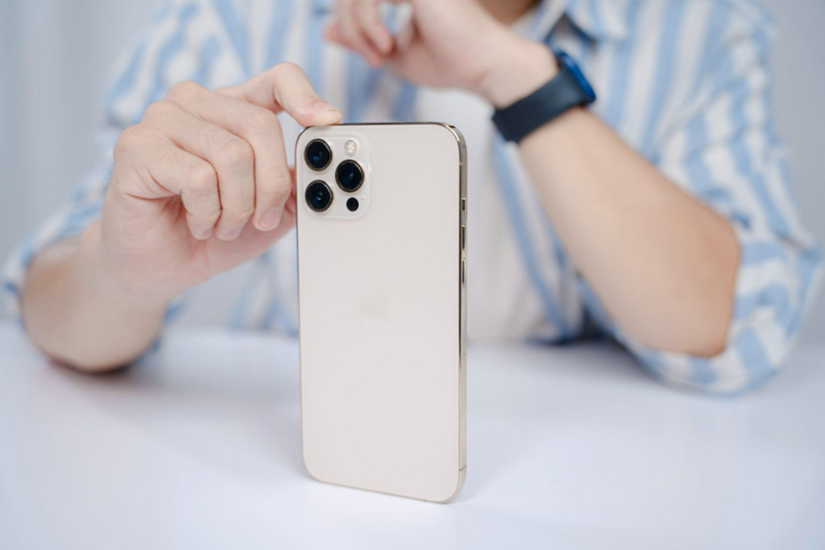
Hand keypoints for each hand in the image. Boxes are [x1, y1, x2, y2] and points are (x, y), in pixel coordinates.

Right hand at [95, 63, 341, 302]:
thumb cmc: (212, 229)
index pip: (277, 79)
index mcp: (231, 107)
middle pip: (260, 125)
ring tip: (224, 225)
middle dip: (272, 185)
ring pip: (232, 154)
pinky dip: (208, 213)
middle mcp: (196, 103)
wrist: (161, 266)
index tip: (327, 121)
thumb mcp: (272, 211)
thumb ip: (296, 184)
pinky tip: (197, 223)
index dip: (305, 97)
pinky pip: (198, 177)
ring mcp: (162, 119)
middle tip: (262, 218)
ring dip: (238, 207)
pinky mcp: (137, 146)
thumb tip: (318, 167)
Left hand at [325, 0, 556, 106]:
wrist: (486, 67)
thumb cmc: (454, 62)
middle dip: (350, 25)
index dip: (353, 25)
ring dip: (359, 29)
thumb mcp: (395, 53)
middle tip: (372, 56)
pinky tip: (387, 46)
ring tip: (380, 54)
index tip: (372, 55)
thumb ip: (360, 38)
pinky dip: (368, 25)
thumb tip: (326, 29)